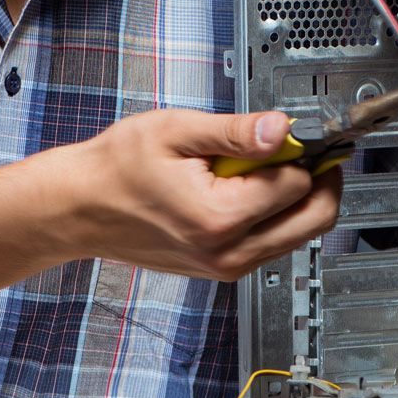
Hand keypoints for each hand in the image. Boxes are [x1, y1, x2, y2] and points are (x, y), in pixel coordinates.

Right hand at [57, 109, 341, 281]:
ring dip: (294, 199)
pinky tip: (242, 190)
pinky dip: (273, 215)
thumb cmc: (117, 169)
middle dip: (317, 179)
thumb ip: (236, 132)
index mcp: (220, 217)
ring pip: (300, 234)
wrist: (81, 207)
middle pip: (315, 219)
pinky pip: (274, 243)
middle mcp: (229, 252)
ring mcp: (228, 266)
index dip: (298, 150)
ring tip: (254, 168)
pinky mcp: (224, 269)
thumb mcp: (176, 132)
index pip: (298, 183)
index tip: (285, 132)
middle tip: (295, 148)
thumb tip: (282, 128)